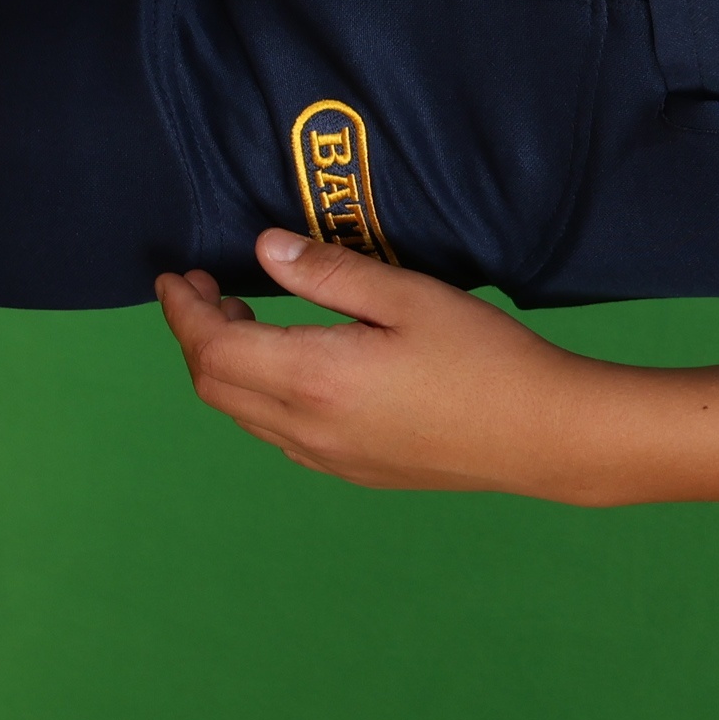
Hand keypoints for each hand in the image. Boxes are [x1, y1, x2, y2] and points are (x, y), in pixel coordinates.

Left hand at [154, 231, 630, 498]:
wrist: (543, 435)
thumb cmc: (487, 358)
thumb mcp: (411, 297)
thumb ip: (331, 273)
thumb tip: (264, 249)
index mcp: (313, 378)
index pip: (213, 345)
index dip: (183, 309)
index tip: (175, 275)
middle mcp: (305, 427)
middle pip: (214, 384)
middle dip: (197, 335)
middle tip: (207, 290)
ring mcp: (326, 457)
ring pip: (242, 414)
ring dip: (226, 366)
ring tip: (245, 321)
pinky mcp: (352, 470)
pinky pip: (277, 434)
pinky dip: (258, 394)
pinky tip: (293, 368)